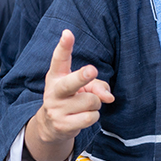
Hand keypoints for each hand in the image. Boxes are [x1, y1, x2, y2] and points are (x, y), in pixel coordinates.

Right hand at [25, 30, 113, 160]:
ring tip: (83, 106)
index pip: (59, 59)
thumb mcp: (82, 88)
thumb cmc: (71, 99)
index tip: (67, 33)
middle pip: (71, 83)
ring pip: (91, 101)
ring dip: (94, 104)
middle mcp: (54, 92)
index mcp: (57, 76)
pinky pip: (90, 117)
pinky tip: (82, 117)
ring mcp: (56, 109)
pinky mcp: (62, 125)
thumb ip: (97, 85)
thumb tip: (108, 97)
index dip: (64, 46)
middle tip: (92, 70)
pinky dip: (93, 116)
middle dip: (82, 77)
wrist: (52, 127)